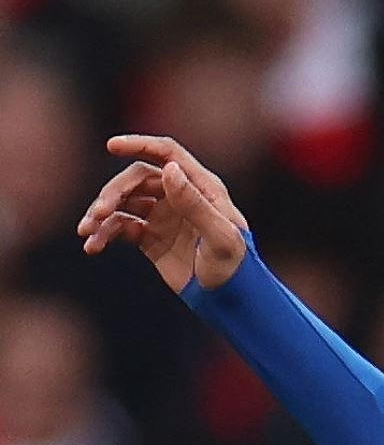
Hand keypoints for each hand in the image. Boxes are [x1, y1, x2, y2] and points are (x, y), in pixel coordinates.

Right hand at [77, 135, 247, 290]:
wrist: (230, 299)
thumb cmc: (235, 266)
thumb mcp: (219, 236)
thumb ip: (194, 204)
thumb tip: (169, 169)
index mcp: (203, 187)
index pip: (168, 155)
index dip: (140, 144)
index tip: (111, 145)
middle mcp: (181, 196)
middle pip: (137, 179)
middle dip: (113, 192)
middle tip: (97, 213)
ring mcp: (164, 216)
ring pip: (124, 202)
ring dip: (101, 213)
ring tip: (86, 231)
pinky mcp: (151, 237)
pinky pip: (120, 227)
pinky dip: (104, 233)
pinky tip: (93, 246)